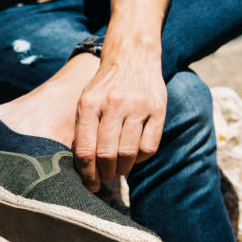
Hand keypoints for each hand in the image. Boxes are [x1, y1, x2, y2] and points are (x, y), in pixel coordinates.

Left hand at [73, 57, 166, 191]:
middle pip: (107, 154)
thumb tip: (82, 168)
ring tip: (118, 169)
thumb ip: (83, 130)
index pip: (86, 149)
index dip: (87, 173)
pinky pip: (149, 146)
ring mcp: (138, 106)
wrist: (132, 56)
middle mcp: (113, 104)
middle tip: (104, 178)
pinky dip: (140, 158)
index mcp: (89, 104)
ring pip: (128, 153)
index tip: (89, 185)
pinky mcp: (158, 109)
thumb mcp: (86, 101)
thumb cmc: (104, 86)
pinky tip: (134, 156)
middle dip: (105, 173)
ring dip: (122, 169)